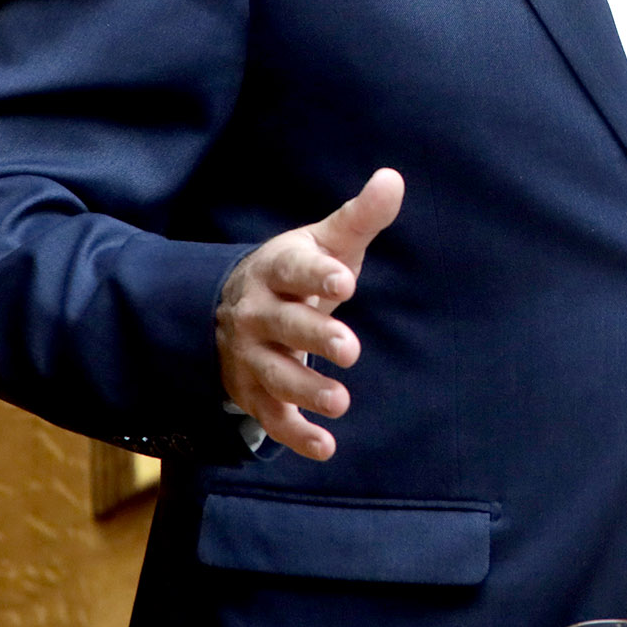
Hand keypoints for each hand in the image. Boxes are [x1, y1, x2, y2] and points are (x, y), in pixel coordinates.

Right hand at [216, 167, 403, 459]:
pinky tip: (326, 447)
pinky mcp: (251, 390)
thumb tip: (393, 179)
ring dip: (305, 390)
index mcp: (277, 269)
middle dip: (315, 336)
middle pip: (284, 325)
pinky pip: (270, 416)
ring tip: (341, 401)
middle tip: (350, 348)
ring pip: (274, 375)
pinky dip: (295, 434)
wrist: (233, 305)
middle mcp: (257, 313)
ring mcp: (250, 355)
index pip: (295, 269)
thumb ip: (360, 216)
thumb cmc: (297, 270)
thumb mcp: (325, 241)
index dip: (318, 274)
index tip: (345, 281)